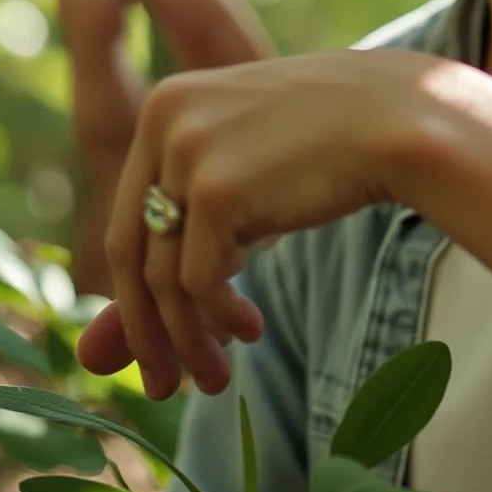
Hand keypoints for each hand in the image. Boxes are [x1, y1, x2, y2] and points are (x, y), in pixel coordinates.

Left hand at [75, 48, 429, 398]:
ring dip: (188, 338)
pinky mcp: (216, 188)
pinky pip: (198, 280)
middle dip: (148, 330)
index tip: (157, 344)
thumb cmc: (331, 150)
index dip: (138, 293)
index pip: (130, 218)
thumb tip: (91, 355)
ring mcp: (187, 151)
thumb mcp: (244, 191)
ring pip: (161, 275)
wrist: (400, 120)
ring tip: (216, 377)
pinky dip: (220, 318)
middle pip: (130, 251)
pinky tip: (252, 329)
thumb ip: (179, 250)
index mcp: (165, 105)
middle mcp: (163, 120)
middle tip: (165, 386)